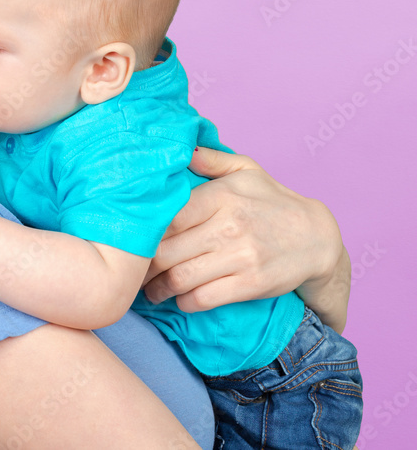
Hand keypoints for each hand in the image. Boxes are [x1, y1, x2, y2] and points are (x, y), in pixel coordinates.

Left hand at [142, 147, 344, 319]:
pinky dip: (184, 302)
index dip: (143, 232)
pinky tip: (178, 299)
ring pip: (179, 278)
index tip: (131, 240)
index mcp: (221, 196)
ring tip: (150, 290)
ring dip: (157, 289)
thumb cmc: (273, 201)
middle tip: (131, 271)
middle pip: (165, 250)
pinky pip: (202, 298)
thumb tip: (181, 148)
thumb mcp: (246, 171)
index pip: (166, 216)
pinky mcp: (251, 284)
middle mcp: (228, 225)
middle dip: (142, 266)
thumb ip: (210, 160)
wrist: (318, 238)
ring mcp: (240, 256)